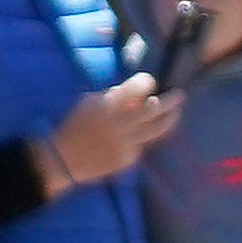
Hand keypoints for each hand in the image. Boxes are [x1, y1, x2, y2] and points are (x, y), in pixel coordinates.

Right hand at [31, 74, 165, 192]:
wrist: (62, 160)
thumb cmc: (74, 127)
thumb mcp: (88, 103)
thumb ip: (112, 96)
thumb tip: (137, 96)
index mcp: (109, 105)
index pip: (140, 86)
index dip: (146, 82)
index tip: (148, 84)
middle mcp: (121, 123)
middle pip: (156, 108)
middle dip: (171, 100)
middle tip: (179, 95)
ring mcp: (126, 143)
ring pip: (157, 129)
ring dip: (170, 119)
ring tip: (176, 113)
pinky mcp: (128, 158)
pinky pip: (141, 145)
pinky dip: (141, 139)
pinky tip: (135, 137)